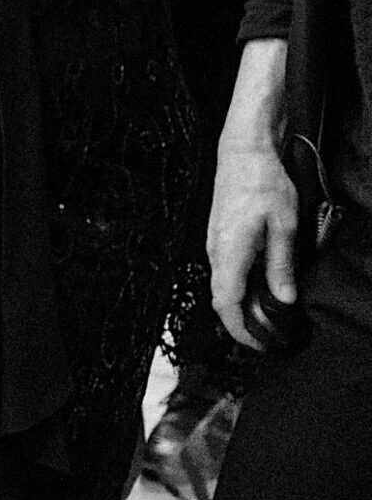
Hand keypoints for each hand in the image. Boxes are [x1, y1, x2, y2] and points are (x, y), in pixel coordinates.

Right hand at [210, 106, 299, 347]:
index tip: (257, 346)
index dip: (239, 330)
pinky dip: (240, 289)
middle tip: (270, 338)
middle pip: (222, 299)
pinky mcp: (219, 237)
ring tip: (270, 318)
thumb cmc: (263, 184)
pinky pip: (226, 272)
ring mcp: (214, 244)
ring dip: (241, 306)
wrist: (242, 153)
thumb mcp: (283, 226)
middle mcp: (215, 252)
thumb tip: (285, 301)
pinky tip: (261, 288)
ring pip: (223, 286)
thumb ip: (281, 266)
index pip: (226, 304)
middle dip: (242, 324)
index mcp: (229, 253)